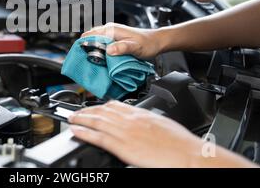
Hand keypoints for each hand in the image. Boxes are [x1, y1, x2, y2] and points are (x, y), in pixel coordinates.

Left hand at [68, 101, 257, 167]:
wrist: (188, 154)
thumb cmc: (180, 142)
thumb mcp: (162, 124)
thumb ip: (147, 122)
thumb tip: (142, 123)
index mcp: (140, 114)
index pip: (115, 106)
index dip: (101, 106)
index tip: (93, 107)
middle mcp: (130, 120)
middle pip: (103, 111)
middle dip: (87, 110)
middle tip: (76, 111)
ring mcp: (125, 132)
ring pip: (97, 121)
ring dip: (81, 118)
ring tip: (71, 118)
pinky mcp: (123, 146)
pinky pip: (99, 137)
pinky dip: (85, 132)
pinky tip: (76, 130)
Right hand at [82, 23, 166, 58]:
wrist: (156, 41)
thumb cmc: (147, 43)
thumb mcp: (135, 47)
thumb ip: (122, 48)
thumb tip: (109, 50)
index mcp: (112, 30)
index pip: (91, 34)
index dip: (83, 43)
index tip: (80, 53)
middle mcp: (110, 29)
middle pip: (90, 36)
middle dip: (85, 46)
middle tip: (83, 59)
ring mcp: (111, 33)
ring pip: (95, 39)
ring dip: (91, 48)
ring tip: (90, 59)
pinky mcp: (114, 38)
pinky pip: (101, 42)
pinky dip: (98, 49)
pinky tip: (99, 57)